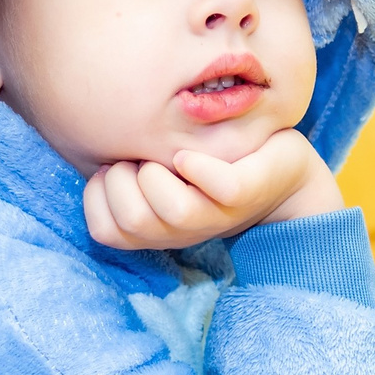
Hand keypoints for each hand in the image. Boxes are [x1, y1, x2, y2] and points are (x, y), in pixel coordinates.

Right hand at [84, 127, 342, 249]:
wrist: (284, 174)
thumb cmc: (212, 166)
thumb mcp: (161, 171)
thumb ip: (127, 170)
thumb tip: (90, 143)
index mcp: (158, 228)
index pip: (103, 231)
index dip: (97, 196)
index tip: (113, 168)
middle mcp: (184, 230)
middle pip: (131, 222)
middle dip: (122, 180)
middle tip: (140, 159)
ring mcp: (216, 214)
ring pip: (172, 211)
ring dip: (157, 174)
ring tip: (166, 156)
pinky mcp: (246, 192)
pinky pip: (218, 187)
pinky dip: (198, 166)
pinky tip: (189, 154)